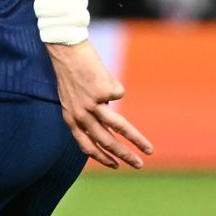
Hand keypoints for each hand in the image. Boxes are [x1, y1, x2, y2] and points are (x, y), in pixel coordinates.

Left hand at [49, 41, 152, 170]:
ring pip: (120, 127)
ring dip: (136, 140)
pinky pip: (118, 92)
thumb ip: (85, 114)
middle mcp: (81, 115)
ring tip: (149, 149)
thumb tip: (108, 126)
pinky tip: (102, 74)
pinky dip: (114, 85)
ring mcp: (93, 103)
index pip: (87, 146)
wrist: (66, 49)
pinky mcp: (105, 90)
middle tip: (138, 165)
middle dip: (124, 156)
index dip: (101, 158)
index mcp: (70, 119)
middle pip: (106, 141)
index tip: (115, 166)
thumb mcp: (70, 99)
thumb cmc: (70, 72)